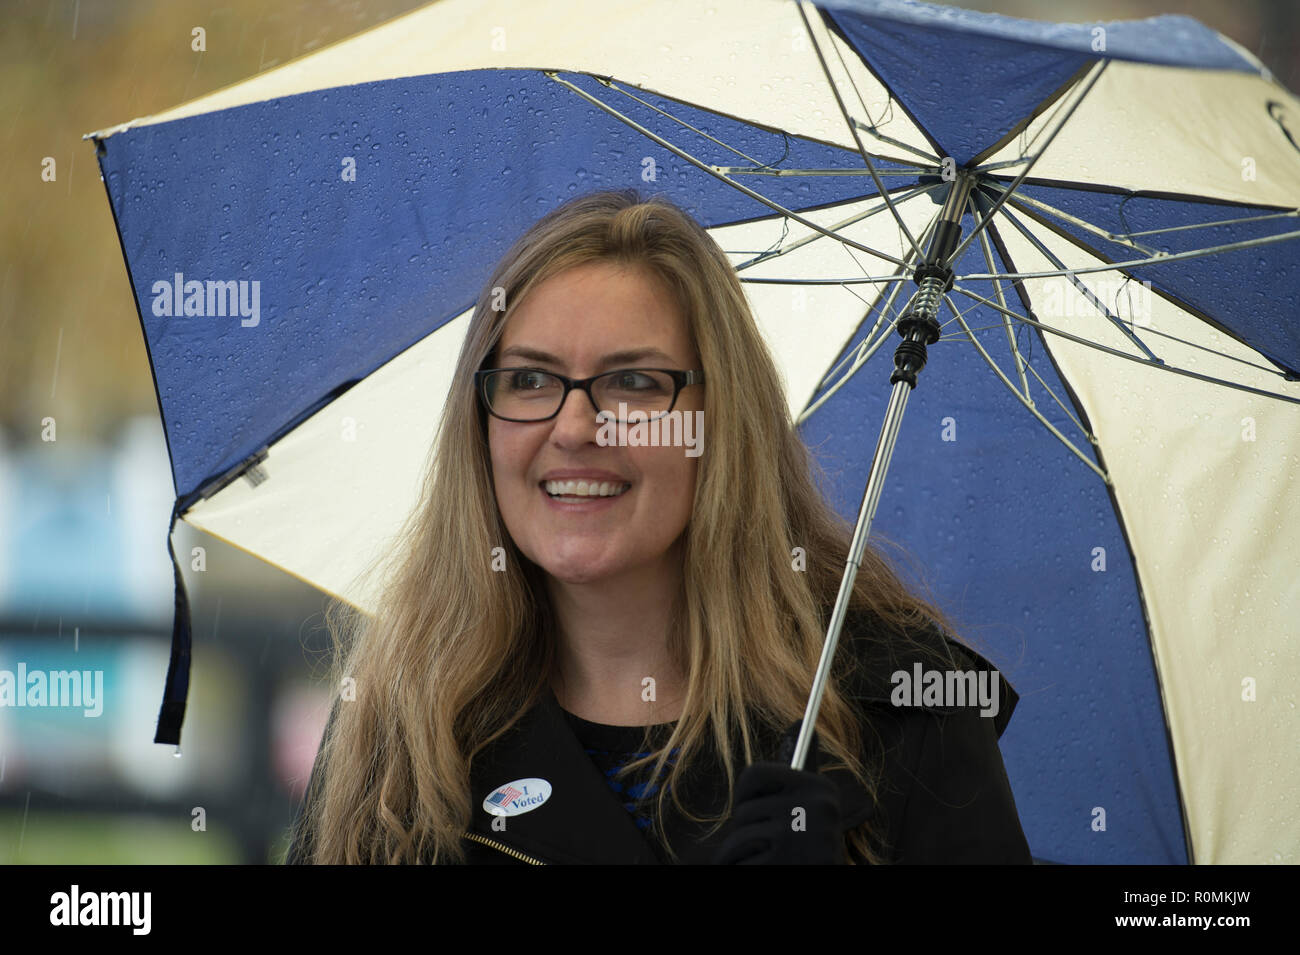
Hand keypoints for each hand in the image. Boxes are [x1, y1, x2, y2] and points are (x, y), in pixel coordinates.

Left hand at [712, 721, 843, 863]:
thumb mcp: (813, 807)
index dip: (747, 796)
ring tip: (768, 861)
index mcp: (820, 788)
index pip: (754, 774)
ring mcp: (798, 833)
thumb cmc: (811, 850)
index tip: (755, 808)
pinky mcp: (783, 859)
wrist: (822, 880)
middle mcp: (815, 807)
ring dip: (742, 854)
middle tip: (770, 846)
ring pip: (738, 835)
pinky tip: (766, 869)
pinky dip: (740, 868)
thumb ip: (801, 772)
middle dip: (747, 831)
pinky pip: (735, 857)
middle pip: (743, 809)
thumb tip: (800, 721)